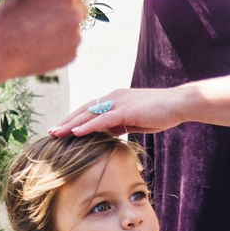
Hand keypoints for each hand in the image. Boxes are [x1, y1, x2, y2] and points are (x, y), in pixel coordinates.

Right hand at [0, 0, 87, 80]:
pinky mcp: (72, 55)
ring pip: (74, 29)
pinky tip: (42, 46)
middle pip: (80, 8)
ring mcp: (75, 37)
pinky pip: (70, 46)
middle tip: (48, 16)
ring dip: (63, 29)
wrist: (0, 50)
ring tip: (40, 34)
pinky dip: (60, 46)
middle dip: (68, 10)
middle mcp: (76, 14)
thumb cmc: (9, 16)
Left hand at [51, 87, 189, 136]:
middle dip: (66, 121)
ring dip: (71, 124)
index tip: (60, 129)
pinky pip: (102, 119)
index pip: (89, 109)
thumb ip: (121, 124)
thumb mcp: (136, 120)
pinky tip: (76, 133)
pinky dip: (88, 126)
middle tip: (50, 131)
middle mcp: (114, 97)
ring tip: (56, 133)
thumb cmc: (161, 113)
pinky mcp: (126, 110)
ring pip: (89, 113)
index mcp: (115, 99)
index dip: (74, 119)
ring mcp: (119, 102)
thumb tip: (109, 131)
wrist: (179, 104)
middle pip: (84, 109)